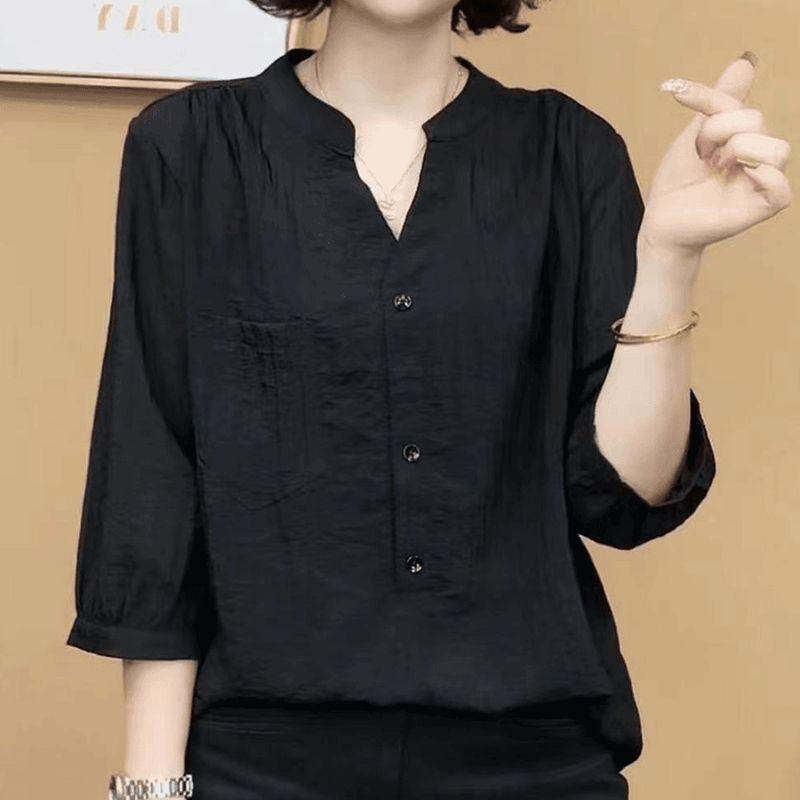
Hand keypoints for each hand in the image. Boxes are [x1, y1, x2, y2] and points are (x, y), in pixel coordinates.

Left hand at [637, 53, 791, 264]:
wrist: (661, 223)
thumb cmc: (677, 183)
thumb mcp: (693, 136)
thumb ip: (719, 102)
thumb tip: (746, 61)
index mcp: (745, 138)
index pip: (740, 106)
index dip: (708, 98)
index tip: (674, 92)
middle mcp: (758, 157)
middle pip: (756, 120)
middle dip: (718, 132)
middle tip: (702, 157)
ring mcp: (762, 183)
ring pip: (776, 149)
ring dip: (738, 151)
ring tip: (716, 168)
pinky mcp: (761, 208)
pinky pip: (781, 187)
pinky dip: (763, 176)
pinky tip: (739, 175)